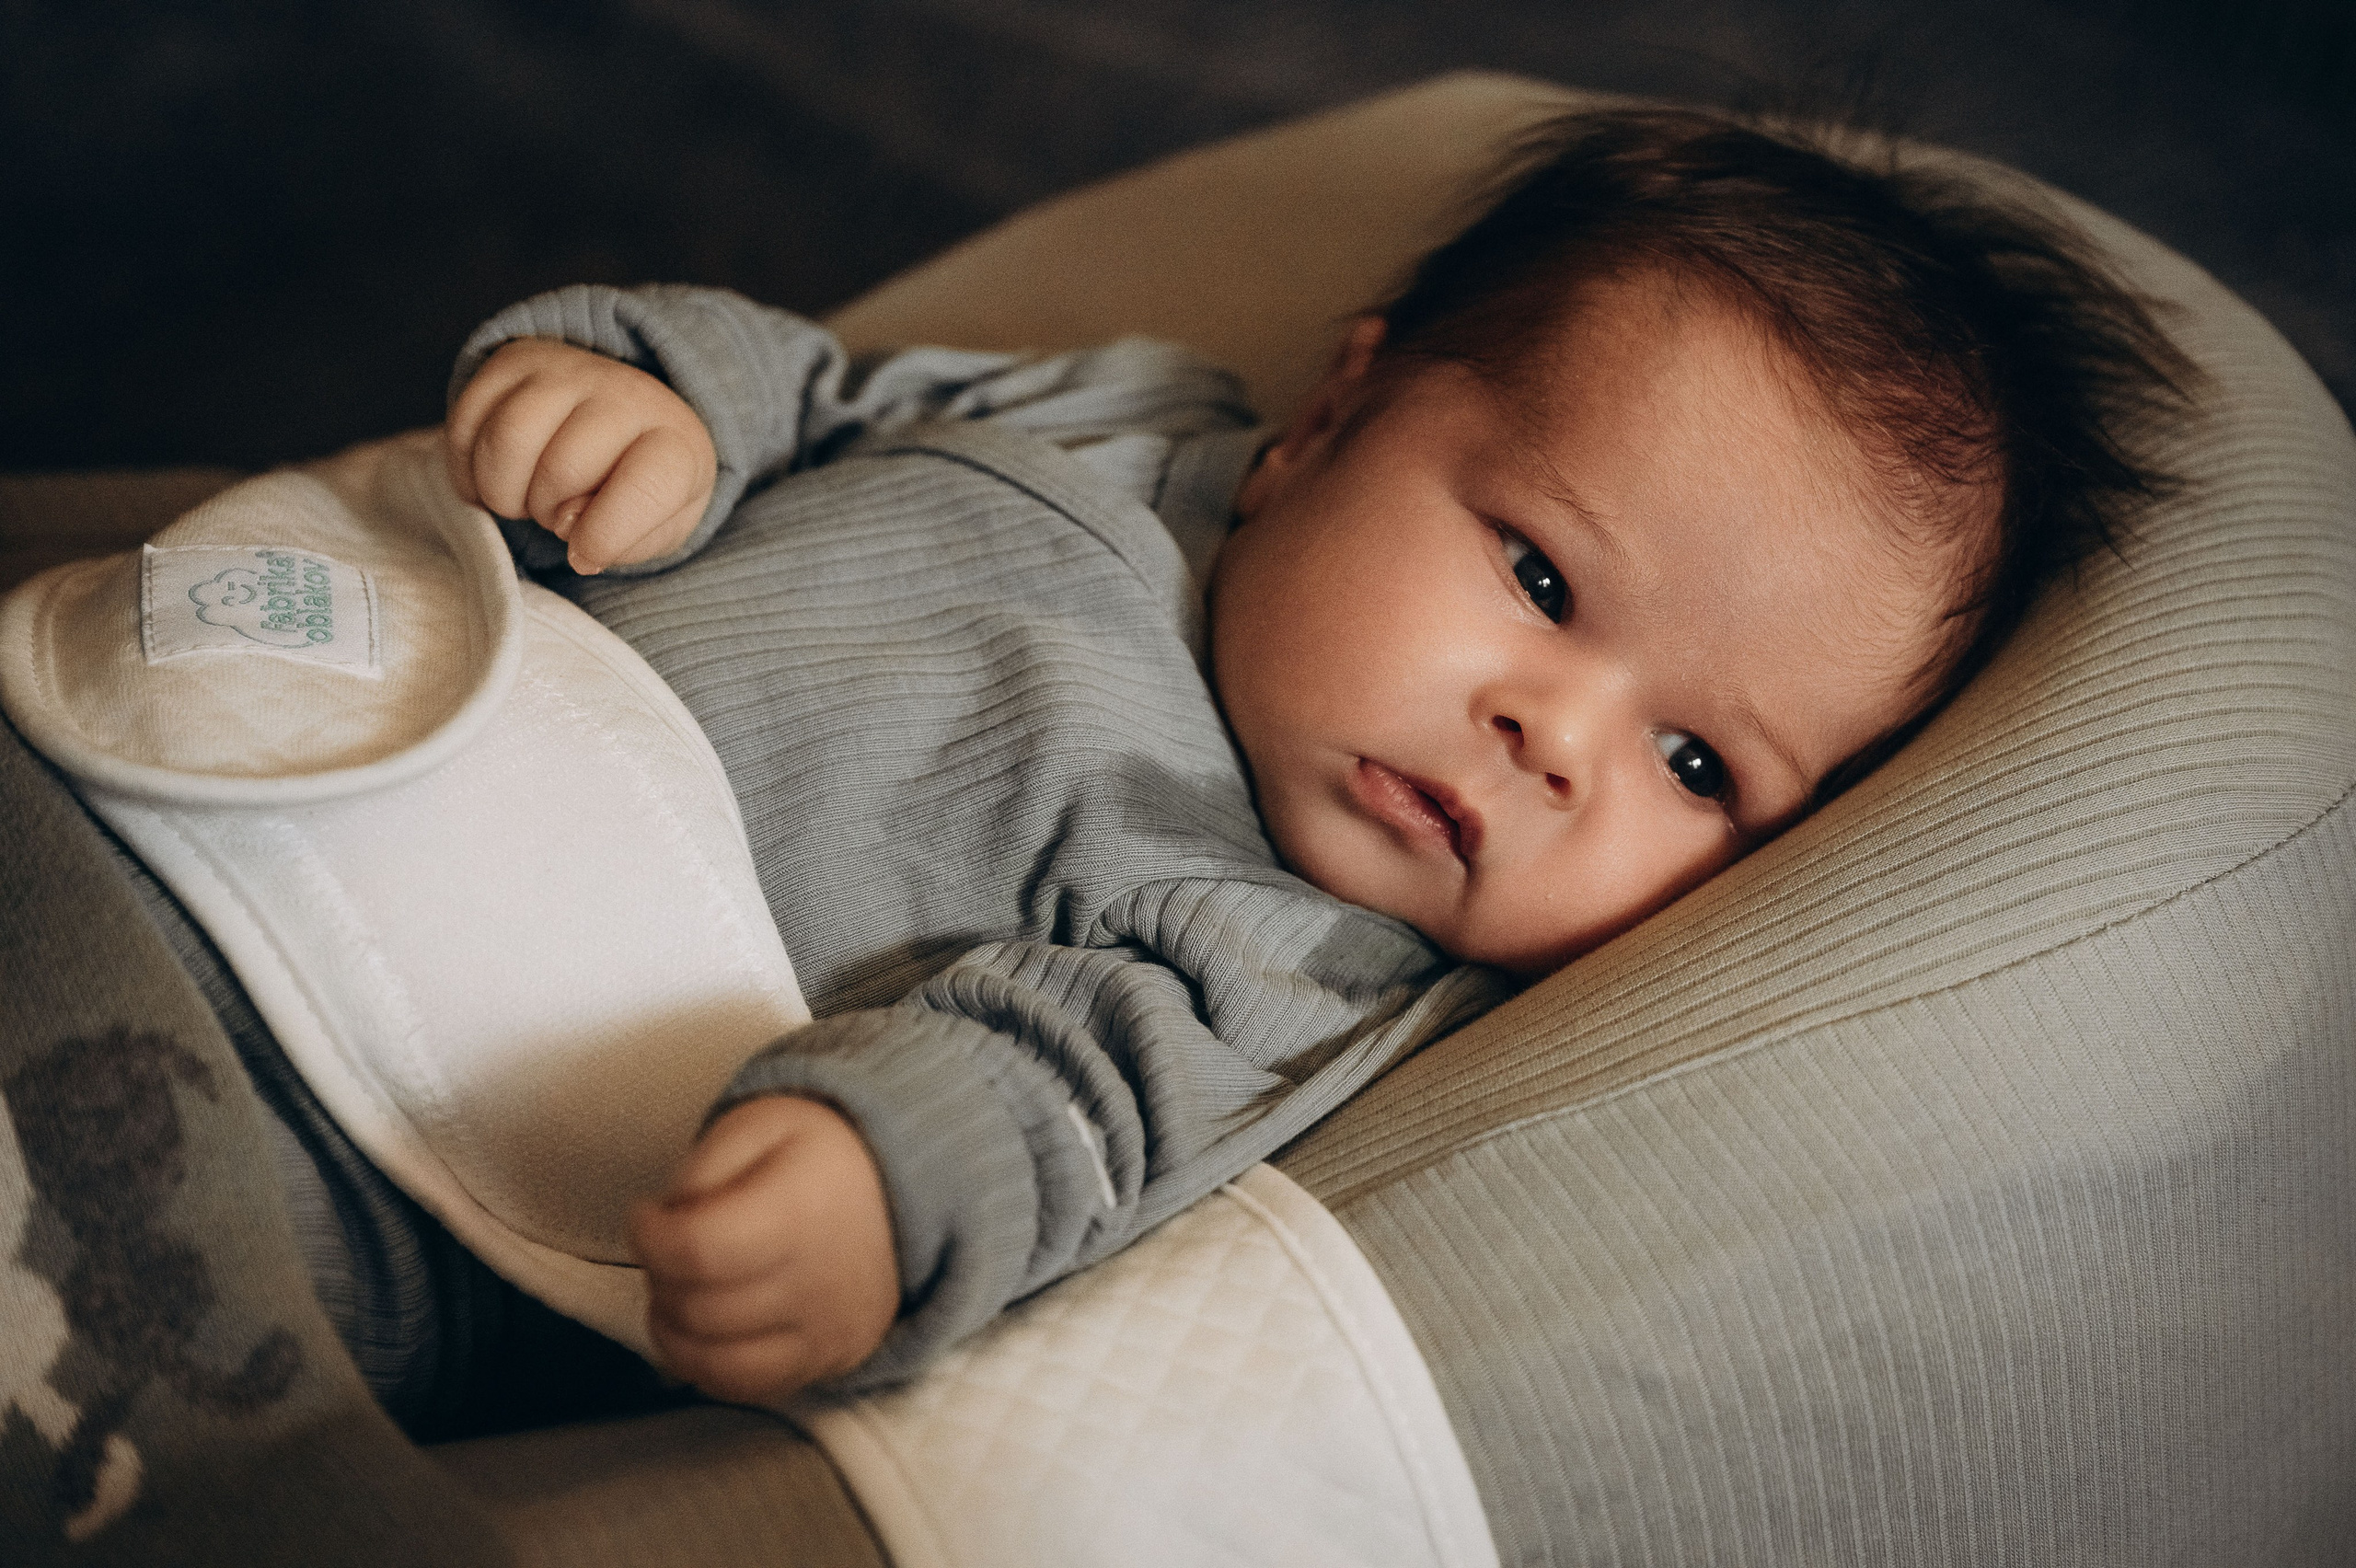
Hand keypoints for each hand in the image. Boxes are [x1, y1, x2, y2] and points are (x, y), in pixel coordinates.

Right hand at [445, 338, 717, 573]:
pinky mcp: (513, 361)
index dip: (606, 533)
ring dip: (502, 491)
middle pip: (562, 467)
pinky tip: (496, 477)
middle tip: (557, 514)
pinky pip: (466, 421)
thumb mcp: (657, 528)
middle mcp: (625, 395)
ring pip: (507, 439)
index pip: (646, 488)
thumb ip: (626, 542)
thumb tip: (569, 527)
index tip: (585, 553)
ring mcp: (567, 370)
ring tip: (525, 497)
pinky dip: (468, 468)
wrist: (626, 417)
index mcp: (675, 444)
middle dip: (548, 513)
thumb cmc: (642, 488)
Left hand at [630, 1095, 898, 1405]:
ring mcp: (824, 1334)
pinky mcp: (825, 1363)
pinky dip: (704, 1366)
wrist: (901, 1193)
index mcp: (799, 1213)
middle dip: (659, 1276)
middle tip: (670, 1245)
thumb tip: (668, 1221)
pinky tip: (702, 1328)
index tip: (648, 1214)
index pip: (695, 1250)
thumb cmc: (818, 1155)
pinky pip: (743, 1390)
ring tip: (681, 1286)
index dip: (648, 1236)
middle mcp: (815, 1284)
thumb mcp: (760, 1122)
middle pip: (696, 1308)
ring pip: (711, 1363)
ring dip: (672, 1327)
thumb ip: (702, 1166)